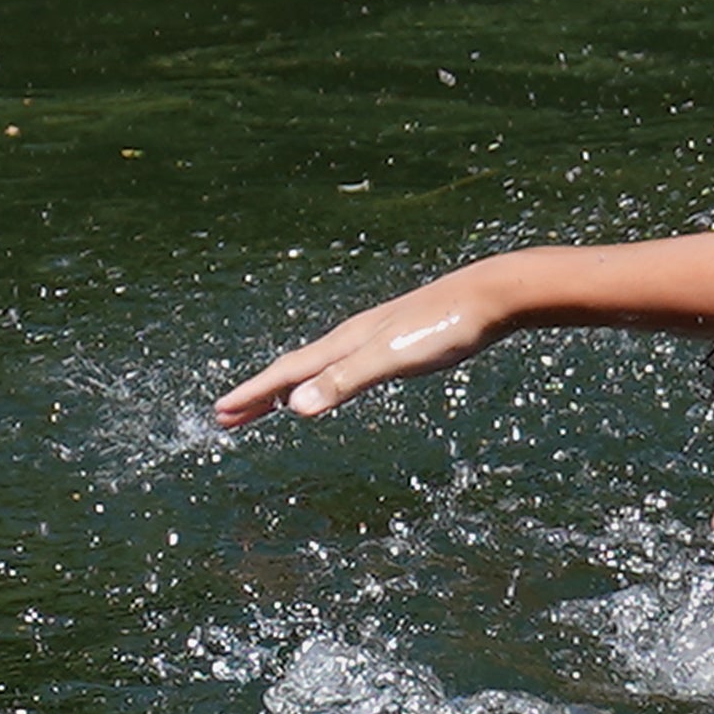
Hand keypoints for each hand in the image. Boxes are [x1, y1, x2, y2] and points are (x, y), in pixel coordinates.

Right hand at [211, 265, 501, 428]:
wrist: (492, 296)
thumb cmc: (445, 327)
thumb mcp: (394, 358)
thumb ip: (348, 381)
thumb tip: (298, 408)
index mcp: (346, 343)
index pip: (288, 373)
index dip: (254, 396)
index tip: (222, 415)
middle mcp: (354, 336)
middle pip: (296, 369)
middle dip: (261, 396)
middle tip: (228, 417)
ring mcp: (377, 336)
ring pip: (321, 364)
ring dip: (291, 386)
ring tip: (273, 404)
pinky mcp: (402, 338)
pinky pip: (348, 361)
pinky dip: (327, 377)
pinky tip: (336, 379)